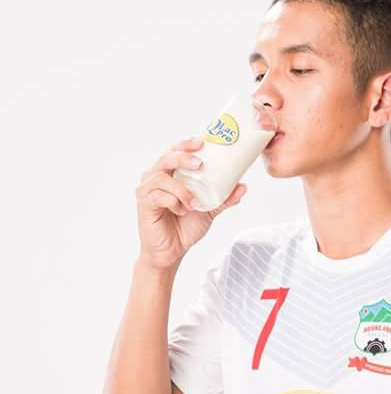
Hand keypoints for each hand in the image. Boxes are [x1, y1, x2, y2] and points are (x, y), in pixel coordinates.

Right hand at [135, 137, 247, 269]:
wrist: (172, 252)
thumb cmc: (185, 226)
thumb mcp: (210, 210)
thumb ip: (224, 198)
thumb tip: (243, 186)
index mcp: (171, 174)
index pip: (175, 151)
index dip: (186, 143)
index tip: (202, 141)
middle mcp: (155, 178)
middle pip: (165, 157)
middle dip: (182, 156)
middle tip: (199, 163)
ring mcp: (147, 191)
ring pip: (161, 177)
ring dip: (181, 188)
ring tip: (193, 203)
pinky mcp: (144, 205)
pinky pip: (158, 196)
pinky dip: (173, 201)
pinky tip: (181, 210)